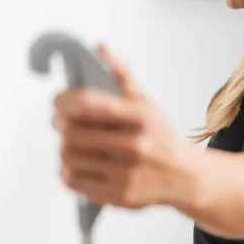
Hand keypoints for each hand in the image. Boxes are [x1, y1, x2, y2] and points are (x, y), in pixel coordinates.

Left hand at [52, 45, 187, 209]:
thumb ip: (121, 75)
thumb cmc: (160, 137)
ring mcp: (126, 172)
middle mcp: (134, 145)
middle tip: (61, 123)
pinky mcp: (118, 195)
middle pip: (71, 131)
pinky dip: (68, 170)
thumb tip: (100, 48)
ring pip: (68, 156)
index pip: (85, 103)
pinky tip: (78, 164)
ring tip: (71, 143)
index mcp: (140, 116)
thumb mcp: (146, 102)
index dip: (62, 100)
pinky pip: (73, 180)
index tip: (59, 102)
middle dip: (60, 124)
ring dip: (64, 147)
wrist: (184, 177)